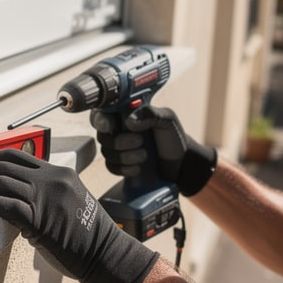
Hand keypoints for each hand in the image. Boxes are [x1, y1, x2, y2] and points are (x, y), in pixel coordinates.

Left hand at [0, 148, 157, 282]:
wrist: (107, 257)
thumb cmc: (85, 239)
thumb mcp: (66, 206)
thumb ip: (42, 197)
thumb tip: (10, 198)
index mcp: (57, 173)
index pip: (13, 156)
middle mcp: (52, 179)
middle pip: (1, 165)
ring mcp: (47, 197)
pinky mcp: (42, 218)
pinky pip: (5, 205)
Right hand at [90, 105, 216, 195]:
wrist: (181, 162)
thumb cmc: (173, 136)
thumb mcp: (167, 120)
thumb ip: (150, 114)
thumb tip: (129, 121)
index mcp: (126, 113)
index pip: (103, 112)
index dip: (101, 120)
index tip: (110, 126)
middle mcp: (117, 130)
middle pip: (102, 135)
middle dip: (120, 142)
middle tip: (141, 142)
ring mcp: (117, 148)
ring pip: (106, 152)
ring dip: (125, 157)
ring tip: (144, 156)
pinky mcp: (119, 165)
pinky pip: (111, 167)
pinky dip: (124, 169)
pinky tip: (138, 169)